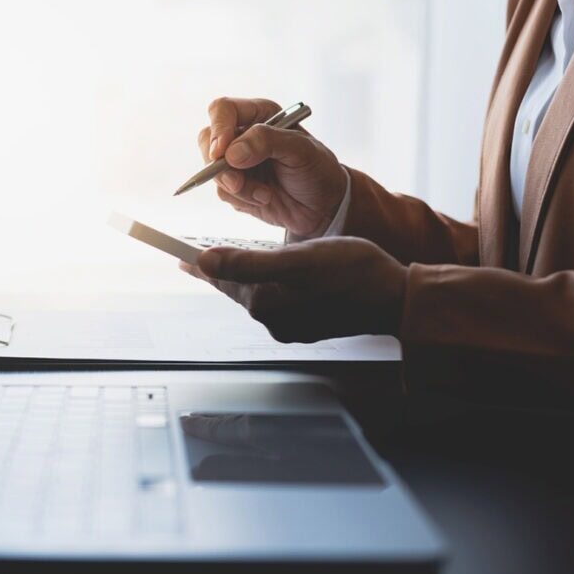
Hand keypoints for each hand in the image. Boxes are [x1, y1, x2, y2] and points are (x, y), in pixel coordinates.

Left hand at [181, 237, 406, 340]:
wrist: (397, 297)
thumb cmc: (353, 273)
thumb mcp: (298, 260)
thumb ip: (249, 263)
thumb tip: (205, 263)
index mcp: (266, 304)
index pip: (220, 278)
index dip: (196, 260)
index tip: (175, 253)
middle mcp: (274, 319)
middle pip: (236, 287)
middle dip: (219, 266)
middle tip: (196, 250)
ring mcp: (291, 323)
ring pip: (256, 291)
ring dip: (243, 273)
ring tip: (227, 255)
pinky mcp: (308, 321)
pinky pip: (277, 297)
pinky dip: (266, 281)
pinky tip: (269, 270)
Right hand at [198, 97, 346, 237]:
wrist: (324, 207)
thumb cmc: (319, 170)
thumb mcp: (300, 150)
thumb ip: (266, 142)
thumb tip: (231, 153)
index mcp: (259, 116)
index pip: (222, 110)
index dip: (218, 129)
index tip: (222, 153)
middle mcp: (243, 136)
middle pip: (208, 140)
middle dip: (220, 166)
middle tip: (238, 183)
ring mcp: (236, 162)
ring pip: (212, 171)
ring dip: (238, 188)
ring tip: (265, 194)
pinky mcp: (235, 186)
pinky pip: (222, 192)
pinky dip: (242, 200)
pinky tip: (265, 199)